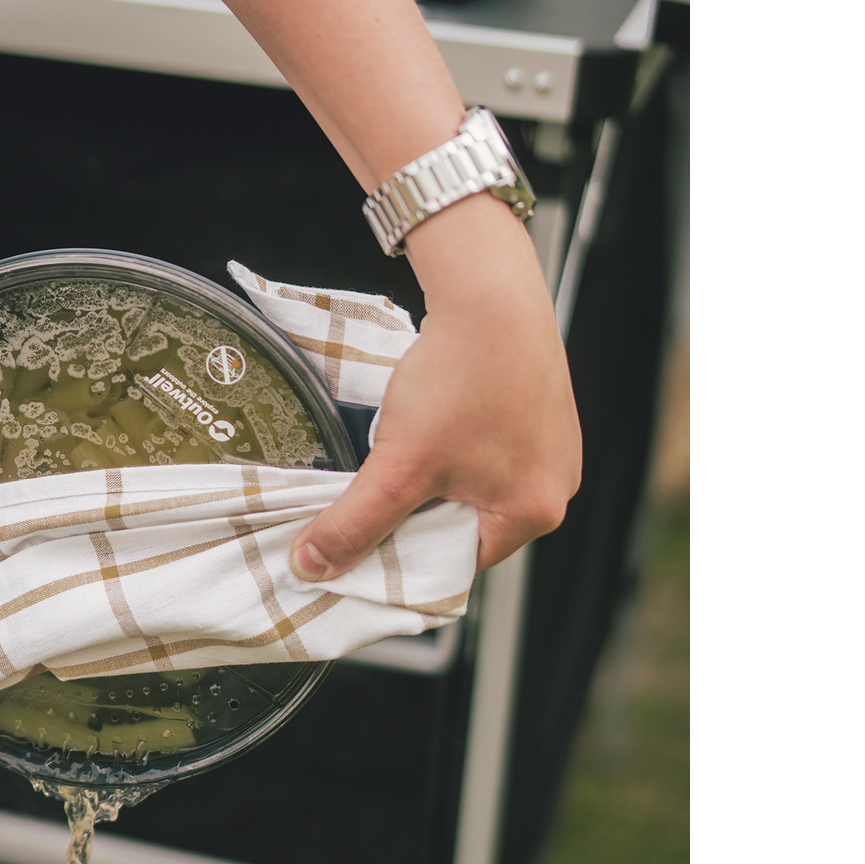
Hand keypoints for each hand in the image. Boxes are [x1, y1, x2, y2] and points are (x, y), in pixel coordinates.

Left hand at [289, 194, 581, 580]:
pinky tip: (425, 423)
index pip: (454, 564)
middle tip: (368, 497)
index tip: (361, 548)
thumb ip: (355, 523)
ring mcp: (552, 448)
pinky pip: (484, 452)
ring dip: (427, 479)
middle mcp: (556, 487)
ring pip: (470, 487)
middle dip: (413, 516)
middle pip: (463, 527)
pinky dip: (447, 447)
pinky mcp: (538, 414)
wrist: (488, 289)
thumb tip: (312, 569)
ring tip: (397, 452)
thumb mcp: (399, 465)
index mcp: (534, 513)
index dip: (403, 559)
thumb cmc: (461, 375)